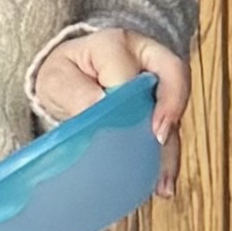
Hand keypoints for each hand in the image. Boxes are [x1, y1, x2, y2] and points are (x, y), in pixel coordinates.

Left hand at [33, 23, 188, 187]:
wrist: (70, 78)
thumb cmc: (64, 75)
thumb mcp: (56, 80)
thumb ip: (74, 90)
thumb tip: (99, 105)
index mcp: (116, 45)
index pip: (130, 69)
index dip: (130, 95)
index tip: (123, 122)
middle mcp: (146, 59)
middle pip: (173, 77)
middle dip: (170, 111)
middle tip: (158, 141)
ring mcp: (158, 85)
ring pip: (176, 109)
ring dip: (171, 147)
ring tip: (162, 181)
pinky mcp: (160, 109)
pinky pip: (171, 131)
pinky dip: (167, 159)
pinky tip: (162, 184)